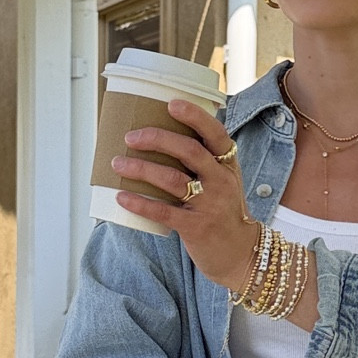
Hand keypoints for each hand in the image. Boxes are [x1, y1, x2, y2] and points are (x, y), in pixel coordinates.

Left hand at [111, 101, 259, 290]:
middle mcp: (221, 181)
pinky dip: (140, 203)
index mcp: (227, 165)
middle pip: (189, 151)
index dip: (194, 116)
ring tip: (117, 164)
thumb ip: (201, 161)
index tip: (171, 104)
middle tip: (131, 137)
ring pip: (172, 179)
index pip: (215, 133)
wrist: (240, 253)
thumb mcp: (222, 181)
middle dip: (157, 139)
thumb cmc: (223, 211)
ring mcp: (210, 204)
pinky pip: (163, 212)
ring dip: (141, 169)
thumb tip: (158, 138)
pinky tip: (121, 197)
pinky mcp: (196, 227)